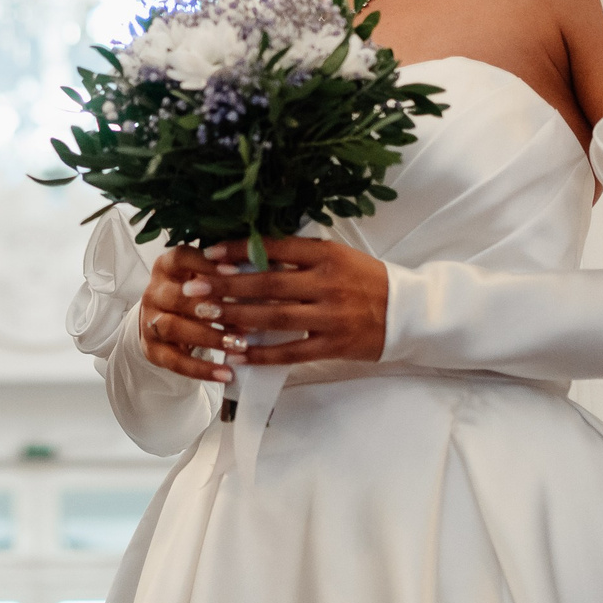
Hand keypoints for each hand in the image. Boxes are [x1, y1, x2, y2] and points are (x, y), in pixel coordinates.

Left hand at [136, 238, 386, 379]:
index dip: (238, 251)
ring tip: (205, 316)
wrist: (409, 312)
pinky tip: (235, 353)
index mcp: (326, 255)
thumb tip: (247, 254)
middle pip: (267, 284)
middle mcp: (327, 283)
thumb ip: (298, 256)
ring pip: (274, 318)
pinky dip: (261, 353)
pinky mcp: (334, 345)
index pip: (275, 248)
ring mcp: (331, 316)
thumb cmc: (366, 279)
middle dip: (225, 286)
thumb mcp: (336, 256)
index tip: (207, 253)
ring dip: (235, 318)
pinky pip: (291, 351)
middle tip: (193, 287)